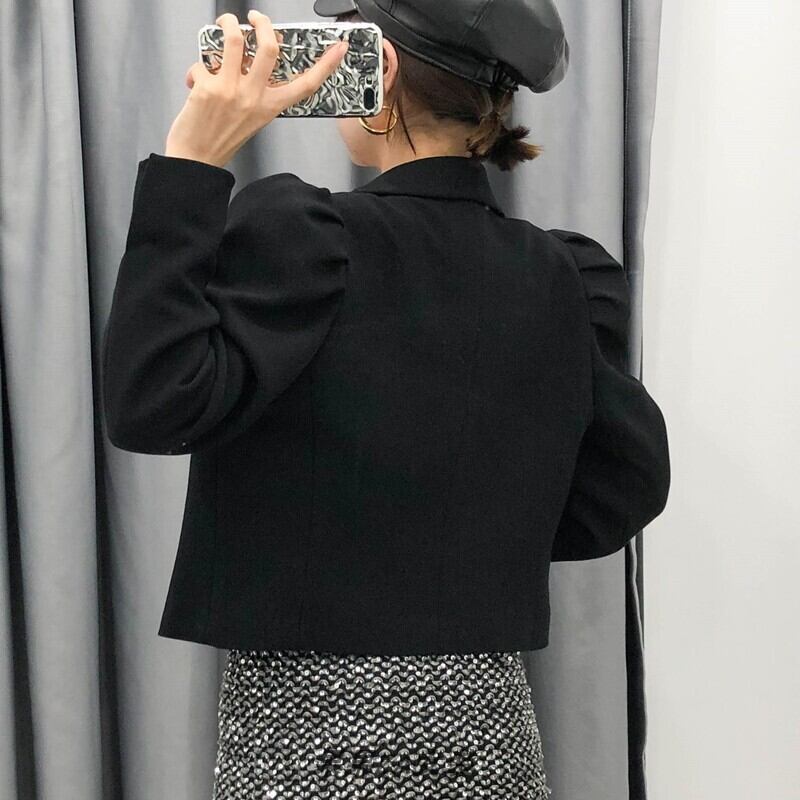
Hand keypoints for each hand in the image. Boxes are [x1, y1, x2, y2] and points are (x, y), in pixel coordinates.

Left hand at [164, 9, 347, 167]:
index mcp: (270, 107)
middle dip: (263, 23)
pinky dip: (197, 69)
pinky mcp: (208, 87)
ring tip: (225, 25)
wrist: (197, 158)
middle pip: (269, 48)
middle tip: (256, 18)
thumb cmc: (222, 140)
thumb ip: (257, 92)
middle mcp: (254, 97)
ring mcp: (231, 91)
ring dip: (228, 24)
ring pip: (234, 40)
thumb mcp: (253, 118)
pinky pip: (202, 63)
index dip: (325, 65)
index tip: (338, 49)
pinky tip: (196, 81)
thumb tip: (251, 59)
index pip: (305, 85)